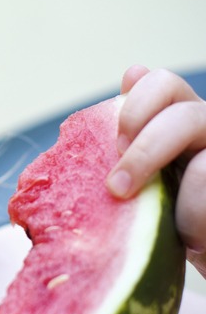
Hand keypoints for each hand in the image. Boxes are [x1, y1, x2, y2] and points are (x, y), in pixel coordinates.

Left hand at [108, 66, 205, 276]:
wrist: (199, 241)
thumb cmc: (164, 210)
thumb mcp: (143, 170)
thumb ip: (133, 131)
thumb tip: (132, 72)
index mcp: (179, 116)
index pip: (162, 84)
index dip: (137, 105)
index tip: (116, 144)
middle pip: (185, 117)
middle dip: (146, 152)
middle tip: (118, 187)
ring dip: (181, 197)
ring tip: (162, 222)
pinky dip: (196, 216)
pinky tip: (189, 238)